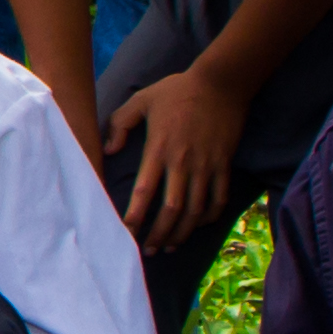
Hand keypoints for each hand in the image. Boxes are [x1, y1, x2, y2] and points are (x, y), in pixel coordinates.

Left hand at [101, 63, 252, 252]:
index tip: (126, 233)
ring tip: (170, 246)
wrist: (220, 83)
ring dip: (183, 233)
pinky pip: (219, 198)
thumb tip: (108, 151)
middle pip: (172, 210)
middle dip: (159, 234)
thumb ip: (120, 124)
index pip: (145, 191)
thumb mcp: (141, 100)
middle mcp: (183, 162)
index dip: (135, 216)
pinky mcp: (224, 164)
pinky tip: (198, 225)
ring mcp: (206, 165)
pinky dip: (210, 216)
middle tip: (149, 250)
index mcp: (159, 149)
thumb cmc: (177, 90)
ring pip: (196, 210)